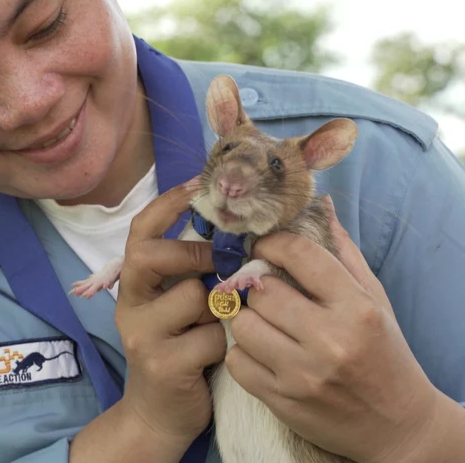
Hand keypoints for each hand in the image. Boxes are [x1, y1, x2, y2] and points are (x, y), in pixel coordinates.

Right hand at [115, 181, 225, 452]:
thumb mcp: (178, 306)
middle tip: (221, 263)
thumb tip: (235, 234)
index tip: (198, 182)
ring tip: (218, 327)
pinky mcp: (162, 364)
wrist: (159, 412)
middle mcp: (130, 304)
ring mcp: (142, 334)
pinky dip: (224, 344)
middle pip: (152, 255)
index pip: (140, 232)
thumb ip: (192, 275)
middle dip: (194, 253)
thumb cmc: (179, 349)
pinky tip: (215, 356)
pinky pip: (210, 337)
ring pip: (193, 297)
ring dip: (219, 309)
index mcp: (135, 284)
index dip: (167, 204)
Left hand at [225, 195, 441, 462]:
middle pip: (262, 291)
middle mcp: (330, 340)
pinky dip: (242, 353)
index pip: (300, 254)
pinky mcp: (282, 401)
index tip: (265, 247)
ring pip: (242, 324)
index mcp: (356, 308)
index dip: (273, 243)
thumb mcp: (374, 300)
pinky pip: (236, 361)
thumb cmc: (384, 354)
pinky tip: (261, 352)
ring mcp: (302, 374)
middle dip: (258, 286)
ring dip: (246, 319)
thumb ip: (343, 253)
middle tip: (263, 289)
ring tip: (263, 321)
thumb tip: (318, 206)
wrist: (396, 427)